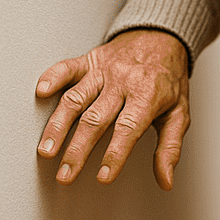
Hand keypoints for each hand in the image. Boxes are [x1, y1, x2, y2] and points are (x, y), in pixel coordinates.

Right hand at [36, 29, 189, 190]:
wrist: (162, 37)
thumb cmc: (169, 80)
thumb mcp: (179, 114)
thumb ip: (170, 148)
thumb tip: (166, 181)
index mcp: (146, 97)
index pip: (127, 130)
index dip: (115, 155)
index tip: (103, 176)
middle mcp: (122, 83)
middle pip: (95, 120)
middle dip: (78, 151)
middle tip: (66, 175)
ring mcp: (103, 71)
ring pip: (75, 99)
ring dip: (58, 126)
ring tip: (46, 150)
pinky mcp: (89, 61)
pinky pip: (67, 68)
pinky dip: (52, 78)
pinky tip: (40, 93)